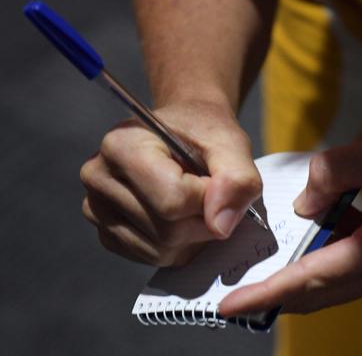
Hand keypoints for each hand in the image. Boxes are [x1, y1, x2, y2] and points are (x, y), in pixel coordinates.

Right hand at [80, 99, 261, 265]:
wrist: (183, 130)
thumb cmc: (204, 132)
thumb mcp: (231, 143)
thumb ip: (237, 179)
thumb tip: (221, 226)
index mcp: (122, 145)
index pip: (173, 199)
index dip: (210, 199)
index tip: (218, 180)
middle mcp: (99, 178)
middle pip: (168, 230)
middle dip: (205, 220)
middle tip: (213, 194)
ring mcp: (97, 209)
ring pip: (162, 250)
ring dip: (194, 236)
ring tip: (197, 202)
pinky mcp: (107, 234)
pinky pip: (153, 258)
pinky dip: (180, 246)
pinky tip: (183, 217)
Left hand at [219, 103, 361, 314]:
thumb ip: (335, 172)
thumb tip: (305, 202)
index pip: (314, 281)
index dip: (268, 294)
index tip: (230, 307)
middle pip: (324, 292)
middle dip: (278, 291)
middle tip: (238, 286)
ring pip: (341, 283)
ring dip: (306, 272)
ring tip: (273, 252)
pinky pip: (360, 267)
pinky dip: (333, 256)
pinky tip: (321, 227)